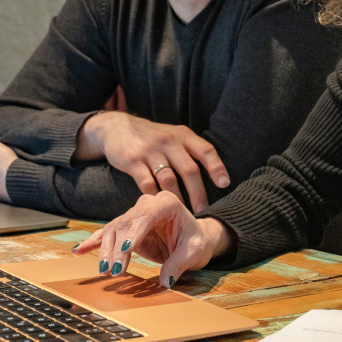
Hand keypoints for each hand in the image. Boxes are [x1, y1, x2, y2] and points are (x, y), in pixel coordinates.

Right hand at [72, 191, 233, 286]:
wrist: (194, 237)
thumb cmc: (196, 241)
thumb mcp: (194, 253)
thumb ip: (179, 264)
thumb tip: (165, 281)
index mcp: (166, 202)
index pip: (146, 215)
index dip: (134, 232)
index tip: (126, 250)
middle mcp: (147, 204)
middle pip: (125, 223)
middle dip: (118, 249)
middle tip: (115, 271)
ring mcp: (134, 214)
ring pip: (113, 229)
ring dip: (106, 251)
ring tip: (103, 271)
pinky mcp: (125, 227)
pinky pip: (106, 234)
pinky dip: (93, 242)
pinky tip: (78, 251)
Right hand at [73, 112, 228, 212]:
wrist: (117, 127)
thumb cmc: (152, 137)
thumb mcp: (173, 135)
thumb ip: (190, 150)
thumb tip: (214, 176)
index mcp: (183, 135)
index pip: (205, 150)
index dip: (216, 167)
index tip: (224, 184)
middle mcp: (169, 141)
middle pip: (189, 170)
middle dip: (198, 193)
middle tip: (204, 211)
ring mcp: (150, 151)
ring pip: (169, 180)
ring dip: (178, 199)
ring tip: (183, 214)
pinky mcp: (133, 161)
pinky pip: (146, 184)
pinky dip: (155, 197)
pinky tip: (159, 207)